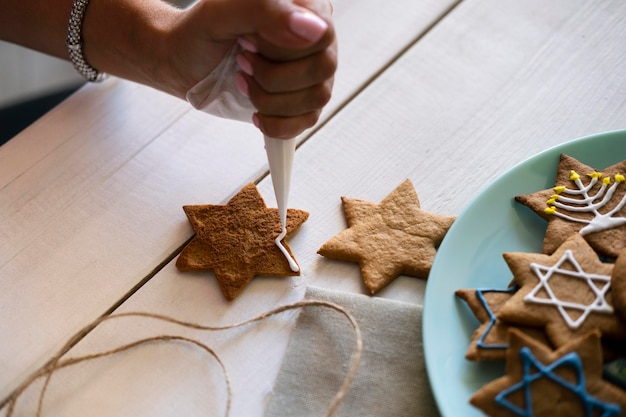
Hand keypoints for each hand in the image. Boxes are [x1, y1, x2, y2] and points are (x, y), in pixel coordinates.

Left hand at [168, 0, 336, 137]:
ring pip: (317, 97)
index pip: (321, 33)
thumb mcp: (221, 13)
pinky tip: (256, 112)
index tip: (247, 43)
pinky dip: (276, 123)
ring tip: (244, 81)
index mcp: (304, 7)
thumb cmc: (202, 33)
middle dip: (274, 74)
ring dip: (271, 98)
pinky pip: (307, 121)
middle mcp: (315, 40)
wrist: (186, 60)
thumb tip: (311, 27)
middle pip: (323, 67)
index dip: (283, 48)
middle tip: (242, 61)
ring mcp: (313, 73)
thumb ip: (264, 10)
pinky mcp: (304, 103)